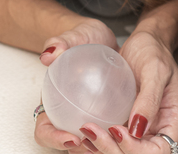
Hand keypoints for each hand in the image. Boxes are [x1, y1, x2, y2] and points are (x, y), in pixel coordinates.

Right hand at [34, 19, 119, 150]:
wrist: (107, 37)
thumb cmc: (86, 38)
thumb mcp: (76, 35)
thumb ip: (62, 42)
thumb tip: (49, 55)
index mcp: (52, 102)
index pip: (44, 129)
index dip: (53, 138)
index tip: (72, 138)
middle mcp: (68, 113)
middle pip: (68, 143)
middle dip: (83, 150)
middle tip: (102, 145)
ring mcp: (87, 115)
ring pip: (92, 141)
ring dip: (102, 146)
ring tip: (120, 140)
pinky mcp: (107, 114)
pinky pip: (110, 129)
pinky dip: (118, 135)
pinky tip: (133, 129)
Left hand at [78, 30, 177, 153]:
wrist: (145, 43)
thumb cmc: (154, 51)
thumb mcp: (155, 69)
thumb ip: (149, 99)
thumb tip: (140, 128)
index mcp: (177, 120)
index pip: (160, 150)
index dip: (136, 149)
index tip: (117, 131)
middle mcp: (162, 129)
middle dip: (115, 150)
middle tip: (93, 132)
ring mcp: (147, 130)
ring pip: (126, 152)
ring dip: (104, 149)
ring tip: (86, 134)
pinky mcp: (131, 126)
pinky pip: (117, 143)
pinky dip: (101, 143)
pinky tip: (86, 136)